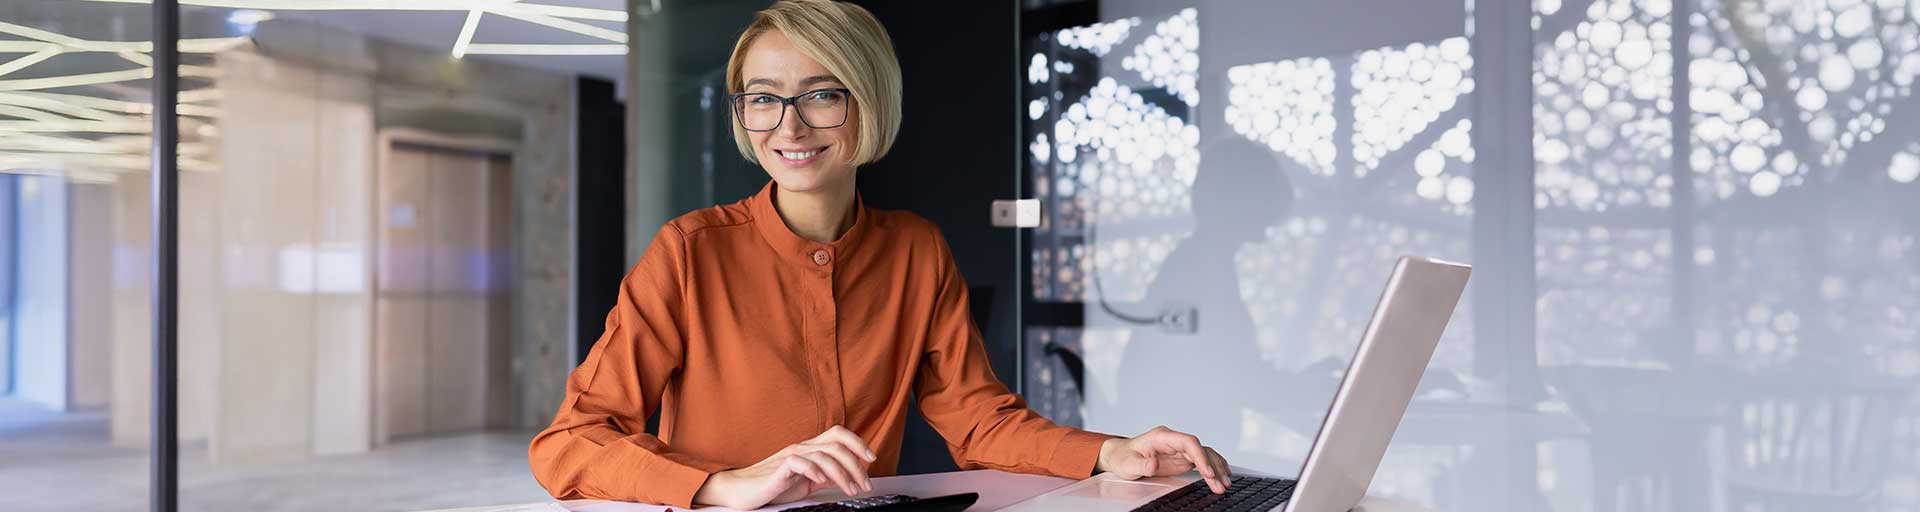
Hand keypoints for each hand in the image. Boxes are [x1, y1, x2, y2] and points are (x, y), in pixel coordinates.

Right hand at [692, 425, 876, 508]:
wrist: (742, 491)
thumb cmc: (772, 486)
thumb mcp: (805, 482)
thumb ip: (824, 476)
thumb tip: (845, 477)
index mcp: (810, 448)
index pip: (838, 434)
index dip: (858, 442)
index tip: (871, 458)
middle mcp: (802, 447)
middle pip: (837, 444)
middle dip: (857, 464)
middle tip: (865, 484)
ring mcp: (791, 455)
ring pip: (825, 455)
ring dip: (843, 474)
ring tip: (851, 490)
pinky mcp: (781, 467)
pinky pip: (802, 463)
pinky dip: (817, 472)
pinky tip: (824, 483)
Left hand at [1096, 426, 1233, 493]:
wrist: (1119, 456)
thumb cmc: (1123, 457)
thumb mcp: (1128, 463)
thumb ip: (1142, 465)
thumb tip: (1154, 464)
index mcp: (1162, 437)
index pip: (1188, 442)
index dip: (1200, 456)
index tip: (1207, 472)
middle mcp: (1173, 440)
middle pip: (1200, 449)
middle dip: (1212, 467)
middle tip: (1220, 485)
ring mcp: (1179, 448)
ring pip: (1204, 454)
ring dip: (1216, 468)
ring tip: (1224, 484)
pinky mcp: (1182, 457)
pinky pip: (1202, 459)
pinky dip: (1213, 467)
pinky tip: (1222, 475)